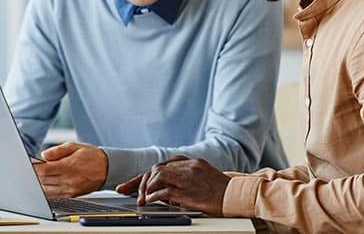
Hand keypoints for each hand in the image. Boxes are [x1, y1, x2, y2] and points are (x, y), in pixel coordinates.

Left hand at [33, 141, 107, 196]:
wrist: (107, 169)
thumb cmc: (91, 156)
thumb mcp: (75, 146)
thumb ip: (58, 150)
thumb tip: (44, 155)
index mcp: (70, 166)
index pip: (45, 170)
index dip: (34, 167)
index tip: (28, 164)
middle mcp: (70, 180)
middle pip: (43, 180)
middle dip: (34, 174)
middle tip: (29, 169)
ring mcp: (70, 189)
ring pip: (46, 189)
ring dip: (39, 183)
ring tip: (36, 175)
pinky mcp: (72, 195)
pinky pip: (54, 195)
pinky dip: (46, 189)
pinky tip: (45, 182)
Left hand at [115, 156, 229, 216]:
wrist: (237, 195)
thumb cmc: (220, 190)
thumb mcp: (203, 176)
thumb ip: (185, 176)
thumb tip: (165, 188)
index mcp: (190, 162)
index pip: (161, 166)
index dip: (144, 176)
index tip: (129, 185)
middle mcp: (187, 166)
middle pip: (156, 169)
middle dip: (139, 181)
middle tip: (127, 191)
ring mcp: (187, 178)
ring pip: (157, 176)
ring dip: (146, 188)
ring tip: (142, 198)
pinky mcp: (187, 191)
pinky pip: (163, 191)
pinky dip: (153, 196)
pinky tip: (149, 201)